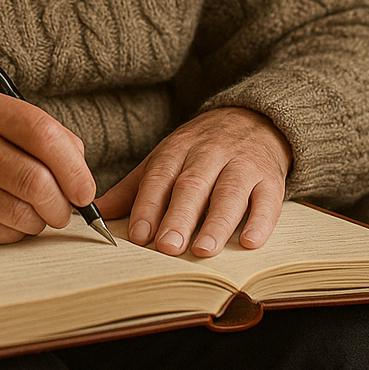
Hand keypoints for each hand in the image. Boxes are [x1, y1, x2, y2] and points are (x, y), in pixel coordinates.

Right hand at [0, 83, 97, 242]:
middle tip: (63, 211)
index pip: (42, 132)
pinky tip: (2, 221)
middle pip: (35, 180)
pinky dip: (13, 234)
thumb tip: (81, 169)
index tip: (84, 189)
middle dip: (61, 205)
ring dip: (38, 222)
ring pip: (20, 213)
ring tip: (33, 215)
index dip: (74, 167)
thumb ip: (33, 134)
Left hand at [97, 107, 291, 257]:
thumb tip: (97, 214)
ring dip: (216, 222)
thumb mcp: (166, 158)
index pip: (160, 177)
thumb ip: (134, 188)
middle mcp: (210, 154)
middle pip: (193, 185)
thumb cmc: (201, 150)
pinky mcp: (271, 178)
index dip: (148, 205)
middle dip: (179, 217)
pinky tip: (250, 242)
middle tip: (167, 247)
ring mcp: (243, 165)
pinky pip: (268, 200)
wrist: (255, 120)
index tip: (138, 234)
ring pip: (230, 192)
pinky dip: (260, 221)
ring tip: (203, 249)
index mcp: (178, 150)